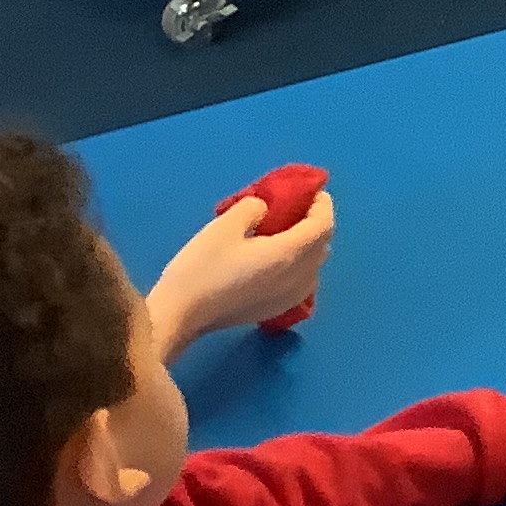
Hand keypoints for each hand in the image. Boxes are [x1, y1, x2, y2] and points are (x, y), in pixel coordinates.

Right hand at [148, 190, 335, 347]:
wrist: (182, 314)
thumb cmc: (202, 267)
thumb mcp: (224, 225)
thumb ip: (253, 208)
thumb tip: (266, 209)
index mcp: (290, 254)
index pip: (323, 225)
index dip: (322, 205)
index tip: (312, 191)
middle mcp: (299, 278)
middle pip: (323, 245)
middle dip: (315, 222)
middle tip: (296, 207)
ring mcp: (290, 298)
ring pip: (314, 265)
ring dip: (308, 245)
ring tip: (286, 231)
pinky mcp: (278, 310)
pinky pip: (302, 282)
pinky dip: (299, 264)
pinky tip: (277, 259)